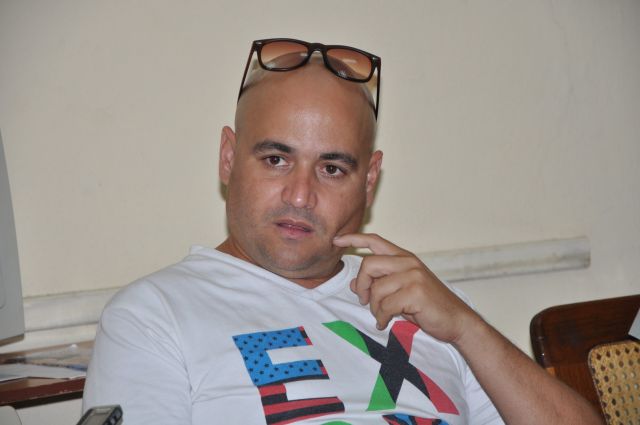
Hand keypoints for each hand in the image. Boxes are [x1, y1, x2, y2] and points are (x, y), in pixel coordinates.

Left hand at [333, 233, 479, 342]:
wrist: (456, 320)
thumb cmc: (427, 306)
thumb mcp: (402, 290)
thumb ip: (381, 282)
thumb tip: (354, 284)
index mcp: (405, 258)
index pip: (375, 241)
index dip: (354, 238)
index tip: (337, 240)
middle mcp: (408, 262)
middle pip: (369, 265)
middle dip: (362, 285)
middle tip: (364, 301)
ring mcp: (413, 276)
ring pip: (377, 289)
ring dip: (374, 308)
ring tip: (382, 316)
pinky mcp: (416, 293)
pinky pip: (386, 305)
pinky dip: (381, 318)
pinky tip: (385, 323)